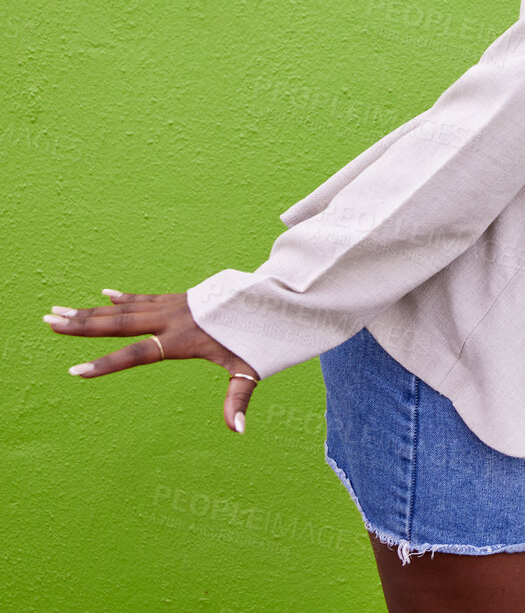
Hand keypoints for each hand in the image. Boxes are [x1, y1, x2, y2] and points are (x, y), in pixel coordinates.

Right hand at [45, 290, 260, 433]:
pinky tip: (104, 295)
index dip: (107, 364)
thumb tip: (237, 430)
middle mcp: (173, 318)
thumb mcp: (251, 368)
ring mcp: (175, 305)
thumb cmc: (261, 337)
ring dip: (91, 311)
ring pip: (125, 309)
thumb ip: (239, 398)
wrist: (275, 298)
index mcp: (183, 339)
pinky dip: (124, 298)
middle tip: (48, 323)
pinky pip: (146, 298)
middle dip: (82, 326)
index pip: (137, 354)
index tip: (76, 371)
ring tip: (59, 311)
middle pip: (119, 323)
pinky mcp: (181, 298)